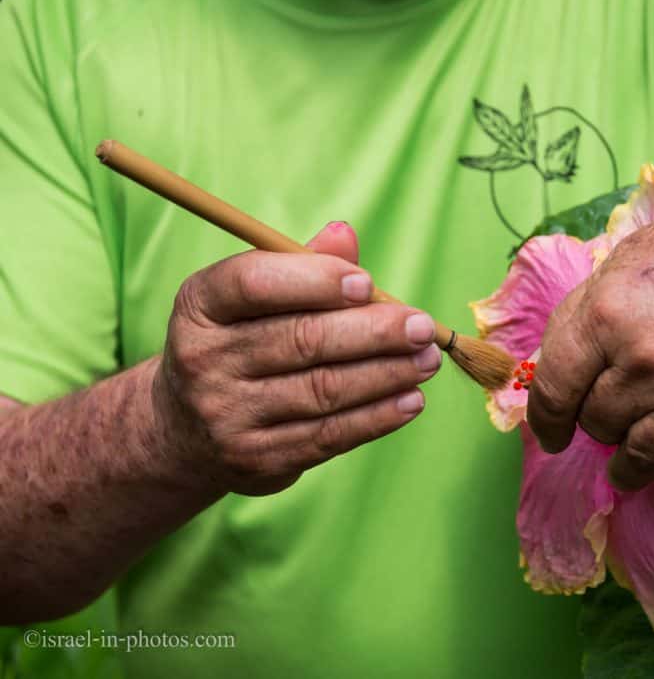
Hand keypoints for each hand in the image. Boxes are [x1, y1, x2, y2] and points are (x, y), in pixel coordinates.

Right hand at [153, 222, 439, 495]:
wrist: (188, 431)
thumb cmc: (240, 343)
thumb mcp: (254, 300)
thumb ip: (301, 266)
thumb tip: (345, 234)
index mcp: (200, 305)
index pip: (253, 282)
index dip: (315, 280)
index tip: (367, 284)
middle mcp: (203, 359)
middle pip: (301, 340)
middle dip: (373, 332)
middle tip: (422, 326)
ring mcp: (226, 414)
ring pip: (323, 389)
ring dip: (387, 374)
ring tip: (426, 360)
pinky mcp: (256, 457)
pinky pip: (328, 435)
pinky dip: (377, 417)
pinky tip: (411, 400)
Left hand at [526, 188, 653, 569]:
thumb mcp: (620, 264)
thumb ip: (581, 321)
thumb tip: (552, 375)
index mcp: (605, 317)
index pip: (555, 390)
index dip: (547, 417)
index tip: (552, 429)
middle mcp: (643, 362)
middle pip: (597, 422)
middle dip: (598, 418)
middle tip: (618, 404)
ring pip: (636, 454)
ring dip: (626, 460)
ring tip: (630, 456)